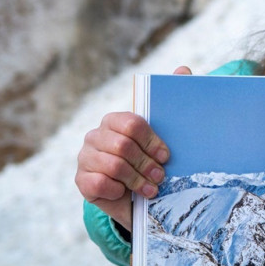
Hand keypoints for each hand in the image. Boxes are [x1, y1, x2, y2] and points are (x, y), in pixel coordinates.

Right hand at [74, 66, 191, 229]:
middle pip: (123, 146)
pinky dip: (118, 191)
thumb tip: (183, 69)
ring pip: (113, 166)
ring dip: (137, 180)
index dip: (152, 141)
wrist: (135, 196)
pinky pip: (100, 183)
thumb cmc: (150, 161)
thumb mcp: (165, 136)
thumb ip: (173, 102)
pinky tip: (127, 193)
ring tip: (152, 189)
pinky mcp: (81, 180)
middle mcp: (96, 136)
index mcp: (115, 121)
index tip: (166, 156)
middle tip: (160, 176)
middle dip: (146, 164)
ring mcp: (86, 157)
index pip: (132, 124)